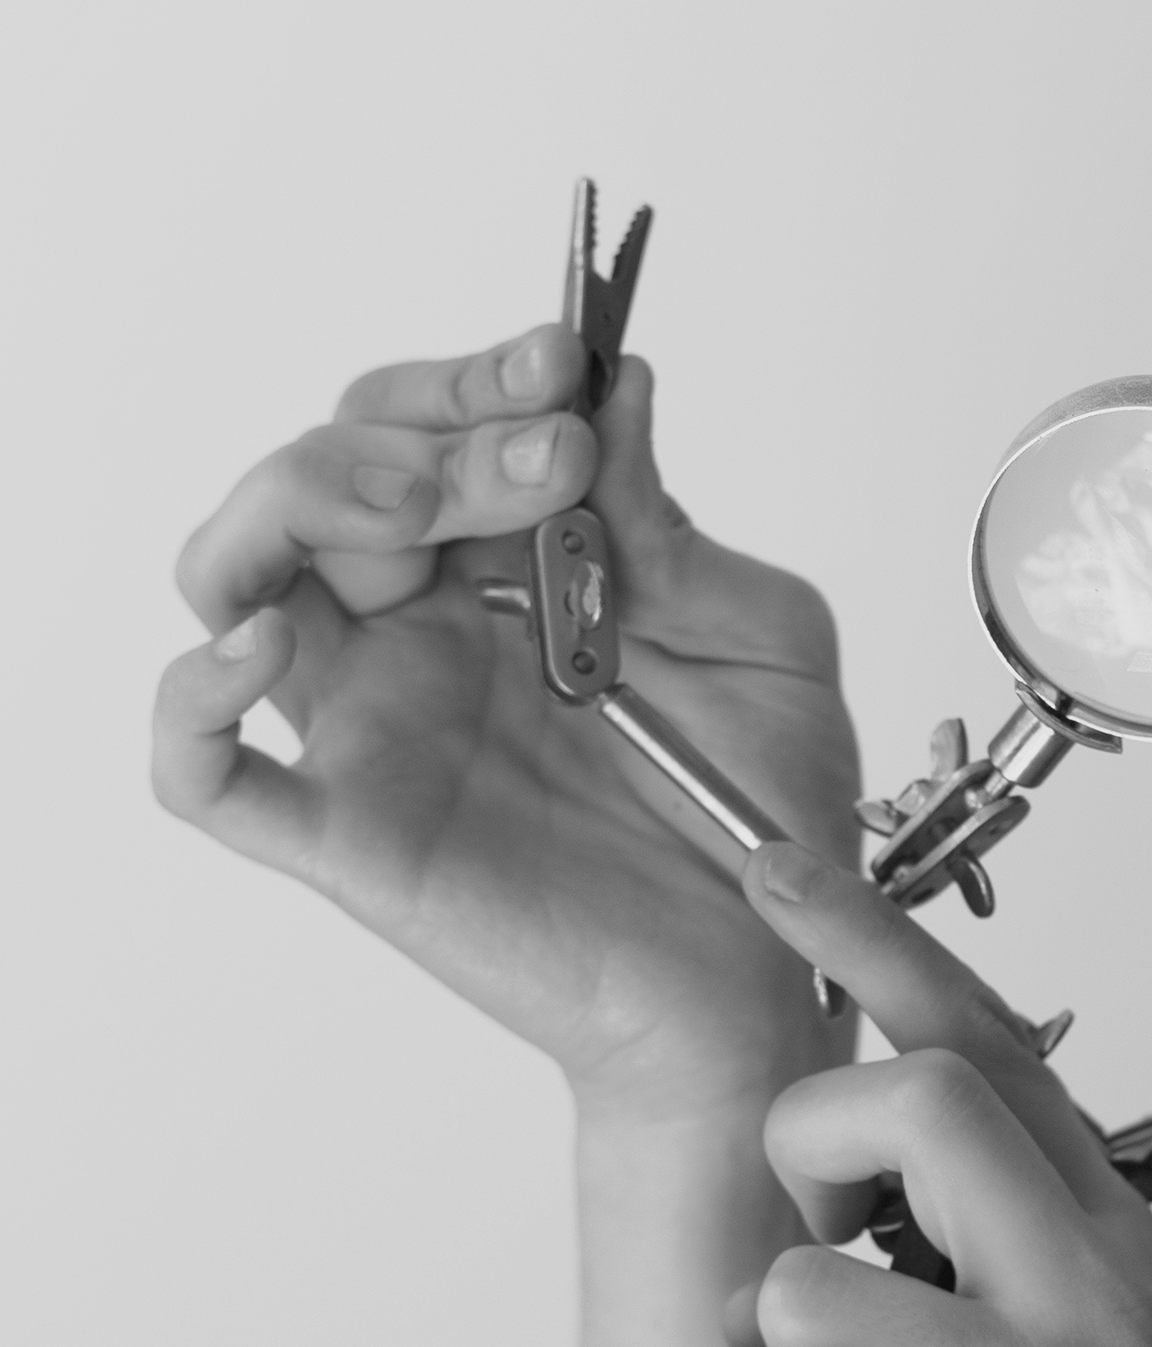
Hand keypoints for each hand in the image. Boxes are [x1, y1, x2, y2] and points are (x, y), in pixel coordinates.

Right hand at [151, 331, 859, 1126]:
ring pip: (235, 572)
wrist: (759, 983)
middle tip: (548, 460)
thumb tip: (614, 389)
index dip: (479, 380)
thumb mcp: (764, 647)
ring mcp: (378, 730)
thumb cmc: (759, 823)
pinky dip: (193, 695)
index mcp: (512, 578)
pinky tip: (266, 641)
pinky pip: (202, 771)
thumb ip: (678, 529)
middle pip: (329, 471)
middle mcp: (426, 639)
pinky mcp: (350, 834)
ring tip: (419, 515)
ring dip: (304, 497)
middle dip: (426, 432)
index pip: (427, 429)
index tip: (563, 363)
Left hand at [653, 845, 1151, 1346]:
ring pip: (820, 1291)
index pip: (994, 1043)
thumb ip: (1006, 1263)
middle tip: (805, 1224)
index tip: (774, 864)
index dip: (872, 938)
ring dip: (763, 1342)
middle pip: (920, 1101)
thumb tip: (822, 1216)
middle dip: (806, 1133)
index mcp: (1114, 1242)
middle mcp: (1093, 1301)